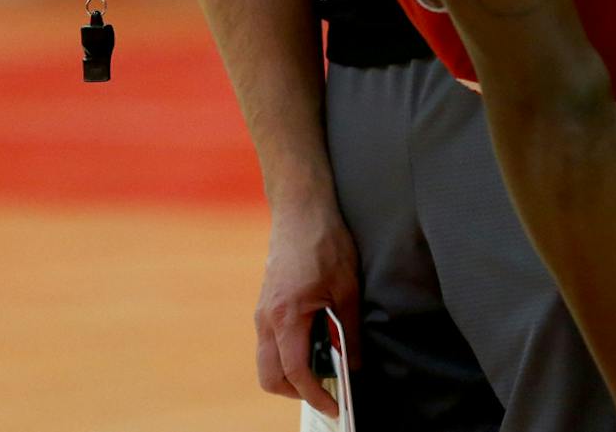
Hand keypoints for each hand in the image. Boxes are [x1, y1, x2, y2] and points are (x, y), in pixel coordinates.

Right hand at [253, 205, 359, 416]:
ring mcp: (262, 311)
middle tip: (327, 391)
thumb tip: (354, 365)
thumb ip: (348, 331)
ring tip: (324, 365)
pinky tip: (314, 341)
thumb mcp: (347, 288)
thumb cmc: (324, 242)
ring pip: (267, 360)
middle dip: (296, 392)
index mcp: (286, 316)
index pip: (295, 372)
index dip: (316, 395)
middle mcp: (266, 318)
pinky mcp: (266, 304)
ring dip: (291, 373)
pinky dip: (287, 354)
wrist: (300, 208)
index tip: (335, 407)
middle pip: (270, 376)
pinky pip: (269, 342)